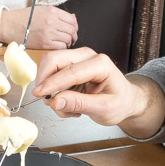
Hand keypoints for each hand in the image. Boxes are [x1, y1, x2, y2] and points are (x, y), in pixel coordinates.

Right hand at [0, 5, 77, 49]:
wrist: (8, 25)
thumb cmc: (22, 18)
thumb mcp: (41, 10)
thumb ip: (56, 14)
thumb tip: (71, 19)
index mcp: (52, 11)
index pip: (72, 19)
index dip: (75, 26)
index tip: (73, 29)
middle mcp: (52, 21)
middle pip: (72, 30)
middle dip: (74, 35)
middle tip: (71, 38)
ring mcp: (49, 33)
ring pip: (68, 39)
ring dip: (69, 42)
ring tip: (65, 43)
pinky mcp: (44, 43)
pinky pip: (61, 47)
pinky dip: (63, 48)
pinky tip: (58, 46)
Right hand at [30, 47, 164, 137]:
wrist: (125, 100)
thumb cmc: (120, 102)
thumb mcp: (104, 109)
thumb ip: (79, 104)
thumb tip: (55, 101)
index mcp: (100, 64)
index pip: (70, 71)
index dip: (52, 83)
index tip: (39, 94)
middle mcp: (87, 56)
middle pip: (55, 59)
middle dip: (45, 80)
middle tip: (46, 100)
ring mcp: (78, 58)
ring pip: (50, 65)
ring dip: (49, 87)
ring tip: (64, 106)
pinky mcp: (70, 65)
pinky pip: (52, 73)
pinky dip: (53, 89)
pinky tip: (66, 102)